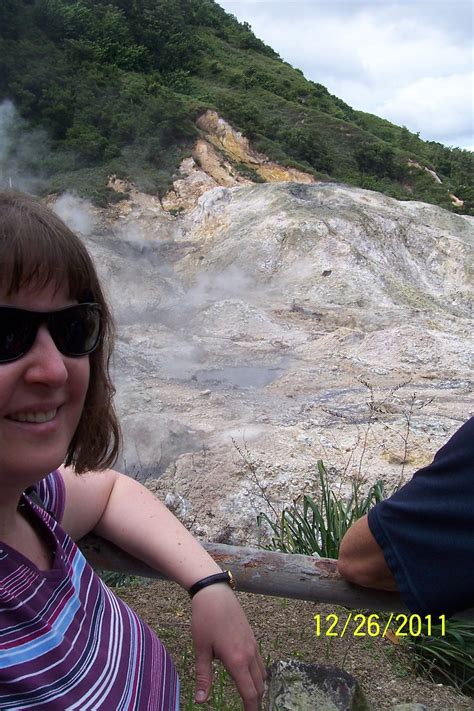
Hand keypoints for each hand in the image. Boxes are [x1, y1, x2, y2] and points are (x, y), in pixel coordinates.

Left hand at [191, 584, 265, 708]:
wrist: (215, 593)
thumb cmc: (205, 620)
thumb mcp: (201, 649)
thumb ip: (204, 676)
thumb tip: (200, 700)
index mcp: (237, 660)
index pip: (250, 692)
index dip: (251, 709)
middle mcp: (249, 654)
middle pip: (260, 686)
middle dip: (256, 702)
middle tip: (250, 710)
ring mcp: (253, 645)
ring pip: (262, 674)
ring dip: (258, 688)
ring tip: (251, 698)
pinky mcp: (252, 637)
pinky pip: (260, 661)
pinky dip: (258, 674)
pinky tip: (249, 676)